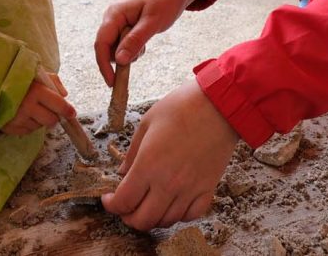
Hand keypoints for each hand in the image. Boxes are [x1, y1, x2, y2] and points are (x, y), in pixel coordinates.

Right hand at [2, 72, 75, 135]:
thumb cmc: (17, 78)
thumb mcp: (37, 74)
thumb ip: (53, 82)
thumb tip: (65, 96)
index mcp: (36, 91)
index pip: (59, 105)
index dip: (68, 110)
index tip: (72, 113)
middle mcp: (27, 106)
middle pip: (51, 121)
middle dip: (53, 116)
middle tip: (48, 109)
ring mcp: (18, 119)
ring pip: (39, 126)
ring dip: (39, 120)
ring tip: (31, 108)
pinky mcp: (10, 127)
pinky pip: (28, 131)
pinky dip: (29, 124)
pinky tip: (22, 114)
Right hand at [95, 0, 203, 85]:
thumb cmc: (165, 1)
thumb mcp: (152, 23)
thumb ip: (135, 41)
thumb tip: (119, 61)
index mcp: (114, 14)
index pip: (101, 43)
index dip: (104, 65)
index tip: (111, 82)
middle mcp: (112, 18)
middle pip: (106, 48)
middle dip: (120, 58)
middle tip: (141, 52)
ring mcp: (117, 23)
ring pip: (115, 49)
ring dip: (128, 54)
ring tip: (145, 43)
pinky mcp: (125, 28)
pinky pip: (123, 46)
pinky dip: (132, 50)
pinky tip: (144, 41)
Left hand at [101, 79, 238, 230]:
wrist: (219, 105)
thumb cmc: (181, 107)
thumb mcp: (147, 123)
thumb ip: (132, 153)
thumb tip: (121, 174)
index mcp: (148, 164)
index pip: (124, 201)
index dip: (111, 205)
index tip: (108, 198)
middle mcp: (168, 183)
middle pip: (143, 220)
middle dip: (128, 217)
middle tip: (125, 206)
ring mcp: (190, 189)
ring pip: (167, 221)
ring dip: (153, 218)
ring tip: (148, 204)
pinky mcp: (208, 189)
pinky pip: (191, 215)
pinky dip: (179, 215)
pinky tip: (173, 203)